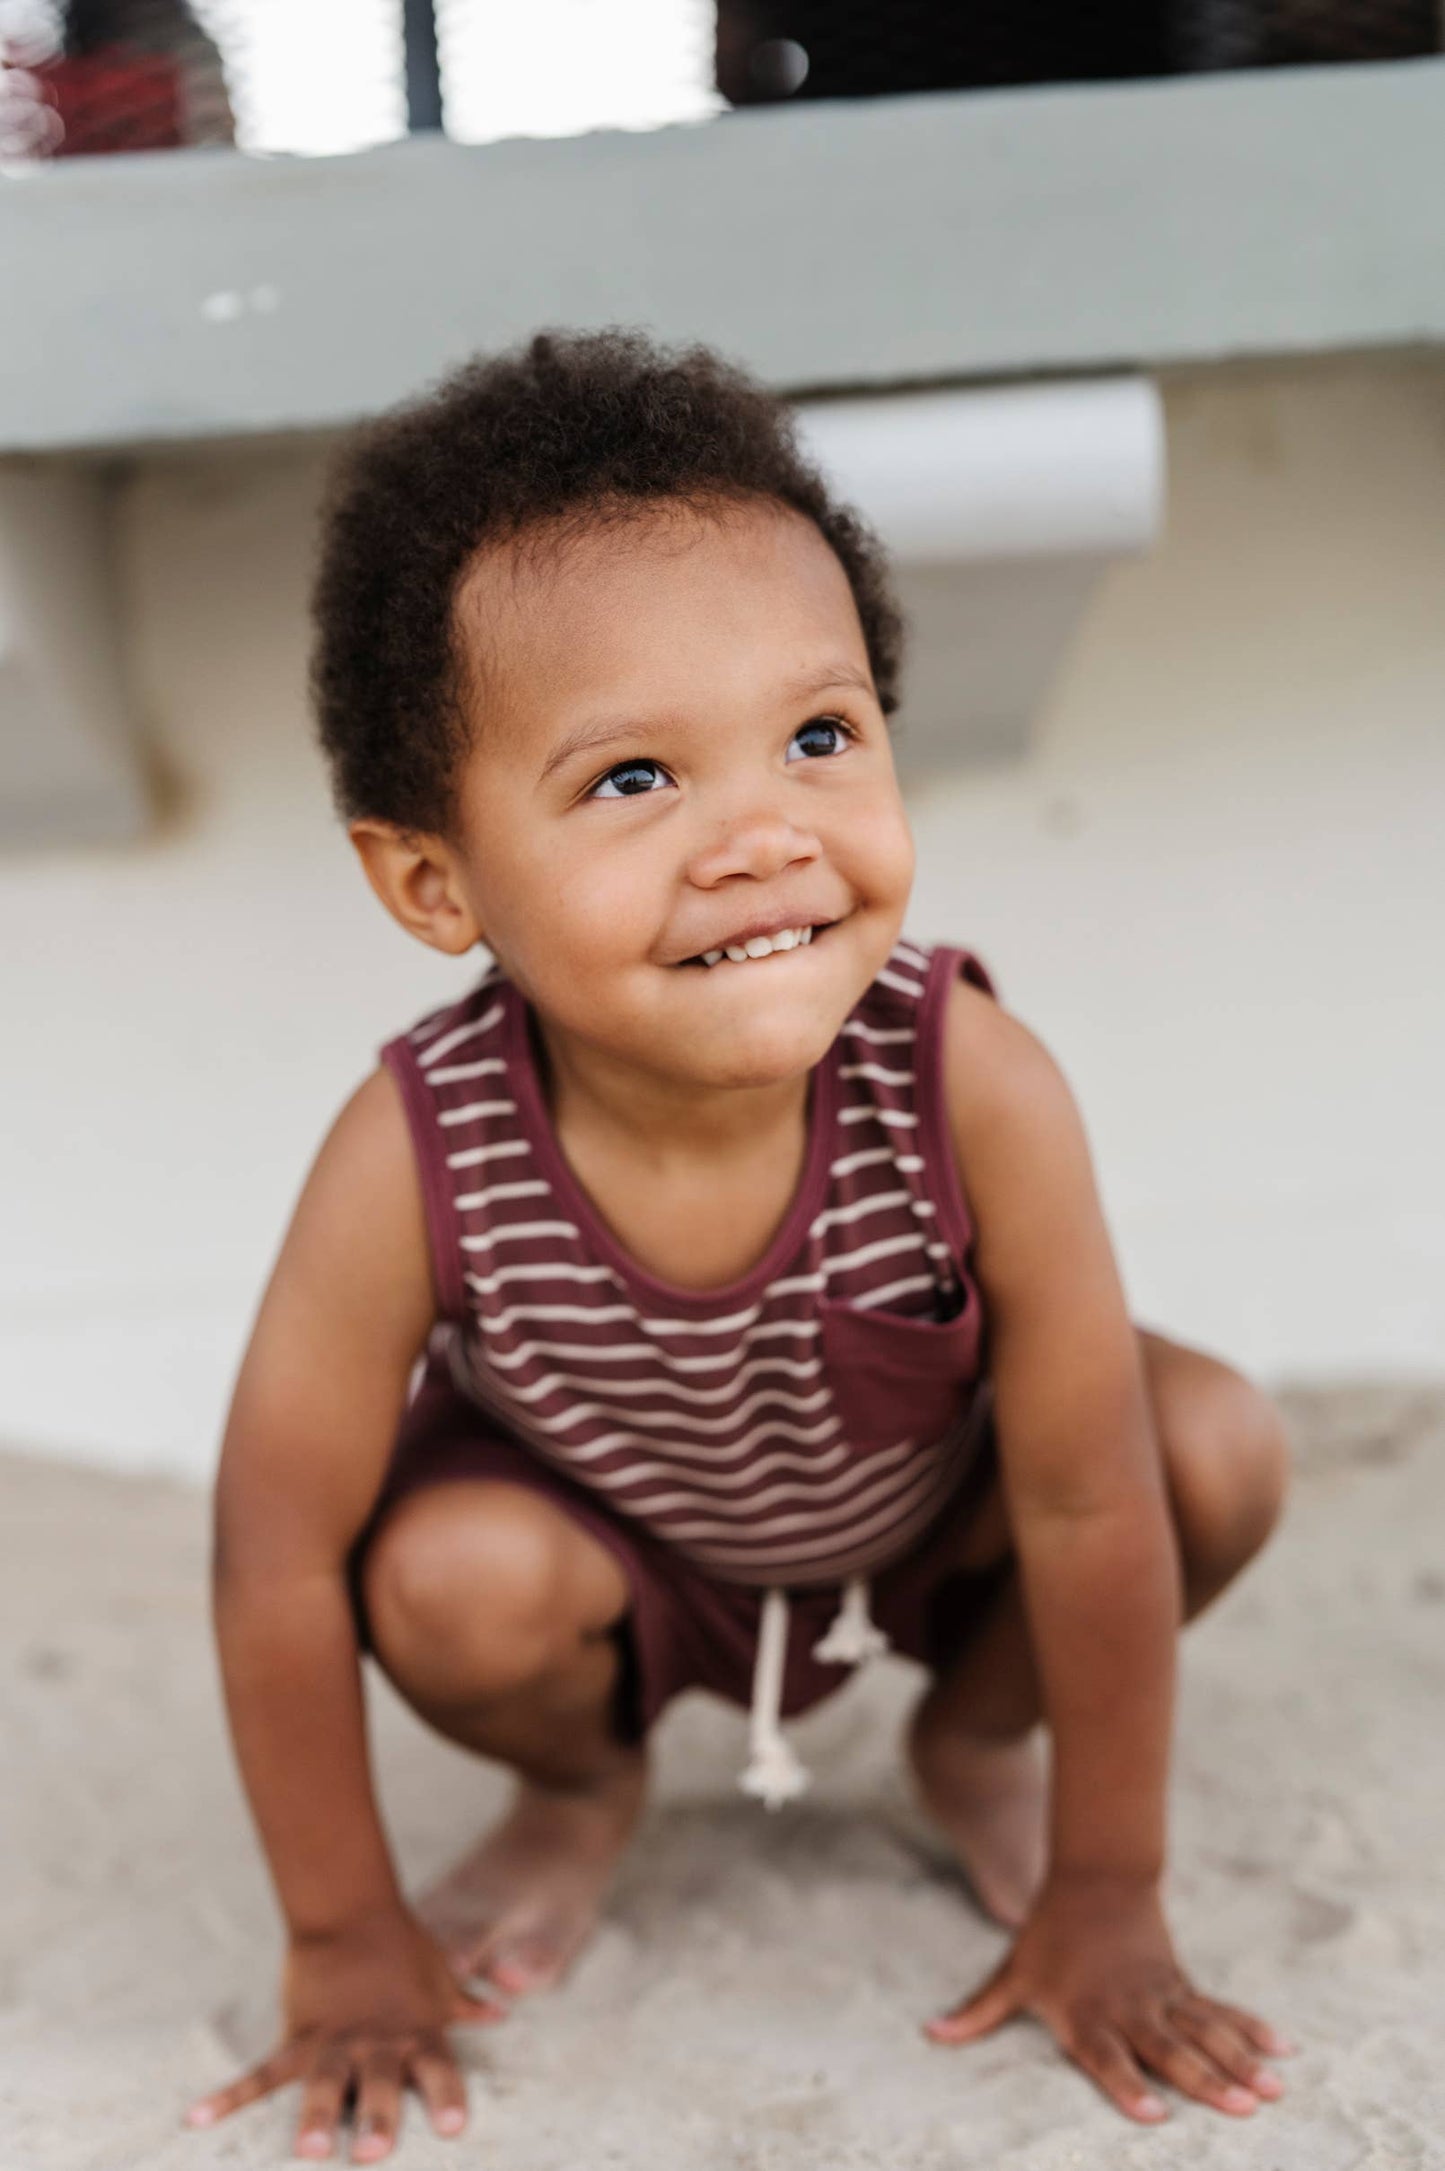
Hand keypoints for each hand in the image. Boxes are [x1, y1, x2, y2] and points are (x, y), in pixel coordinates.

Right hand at [184, 1907, 503, 2160]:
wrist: (352, 1910)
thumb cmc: (404, 1948)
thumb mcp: (442, 1977)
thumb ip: (466, 2004)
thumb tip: (501, 2015)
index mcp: (418, 2034)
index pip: (440, 2071)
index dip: (447, 2098)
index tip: (454, 2128)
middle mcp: (378, 2043)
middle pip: (379, 2083)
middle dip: (375, 2116)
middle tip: (371, 2152)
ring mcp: (335, 2041)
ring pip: (323, 2083)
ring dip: (315, 2116)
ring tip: (307, 2151)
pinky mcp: (298, 2035)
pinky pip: (263, 2071)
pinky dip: (231, 2096)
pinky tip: (199, 2118)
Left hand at [927, 1874, 1294, 2123]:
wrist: (1094, 1879)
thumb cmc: (1048, 1937)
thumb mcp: (1012, 1974)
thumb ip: (978, 2013)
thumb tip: (931, 2036)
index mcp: (1086, 2015)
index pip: (1106, 2057)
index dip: (1127, 2086)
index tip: (1153, 2116)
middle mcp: (1129, 2010)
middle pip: (1170, 2050)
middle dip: (1206, 2081)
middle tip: (1243, 2111)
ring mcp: (1162, 1997)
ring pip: (1205, 2033)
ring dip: (1240, 2062)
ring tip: (1274, 2091)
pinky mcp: (1183, 1985)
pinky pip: (1222, 2010)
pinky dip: (1253, 2029)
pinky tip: (1284, 2050)